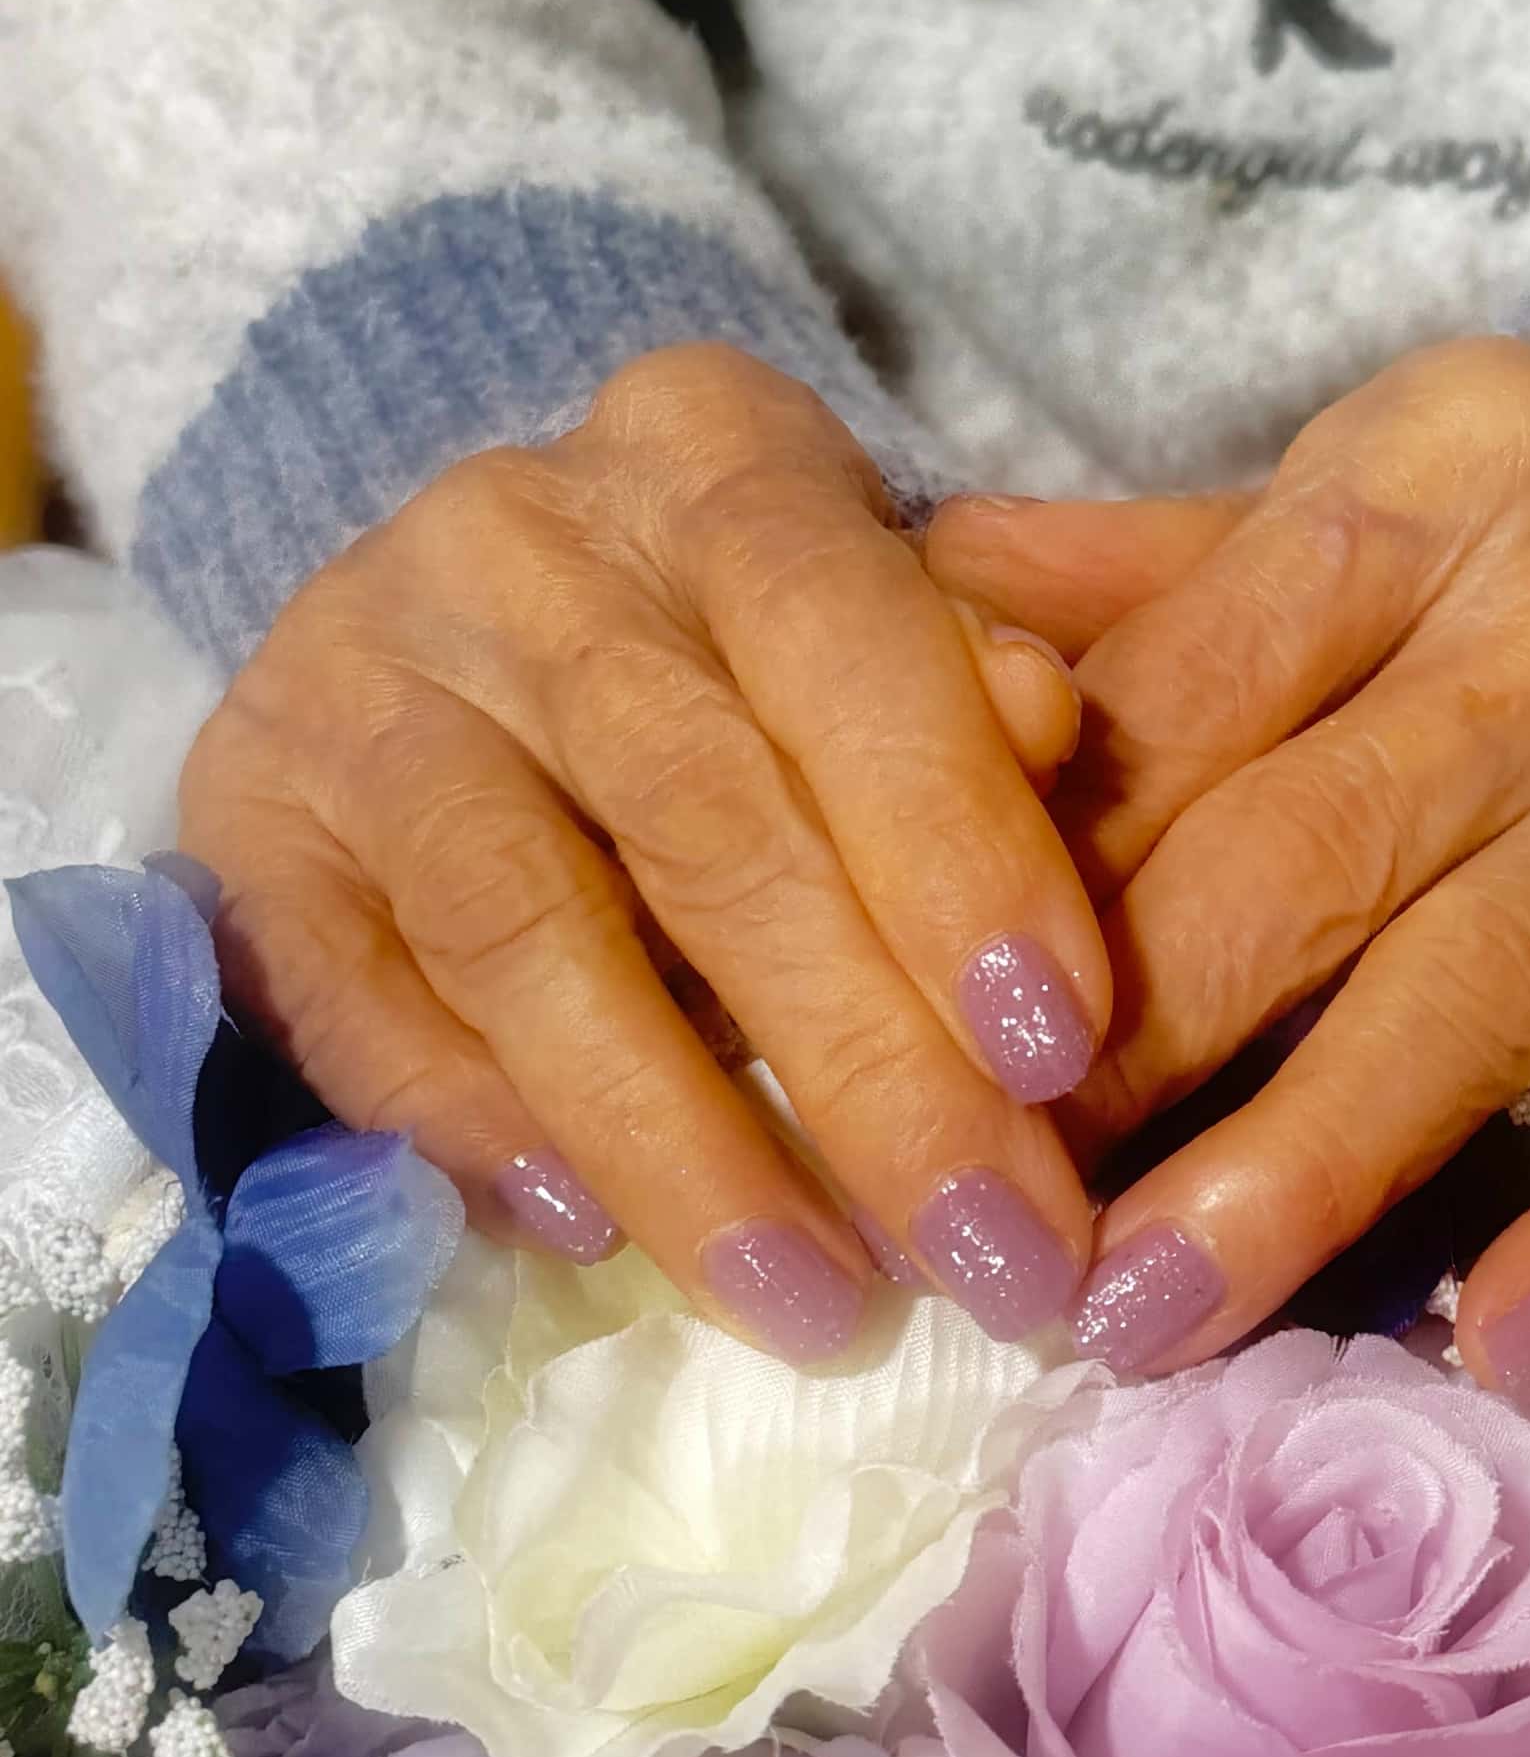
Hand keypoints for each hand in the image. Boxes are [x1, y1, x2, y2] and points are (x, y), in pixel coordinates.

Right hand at [180, 344, 1109, 1362]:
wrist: (482, 613)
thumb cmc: (754, 645)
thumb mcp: (889, 624)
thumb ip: (974, 684)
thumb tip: (1047, 726)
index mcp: (708, 453)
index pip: (838, 621)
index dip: (951, 837)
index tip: (1057, 1045)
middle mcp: (515, 534)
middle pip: (697, 808)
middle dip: (865, 1059)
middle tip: (992, 1249)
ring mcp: (355, 669)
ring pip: (522, 922)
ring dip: (679, 1138)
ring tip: (818, 1303)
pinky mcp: (244, 807)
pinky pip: (356, 997)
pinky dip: (477, 1127)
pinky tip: (591, 1233)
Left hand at [930, 339, 1529, 1388]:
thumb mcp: (1349, 492)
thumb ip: (1134, 570)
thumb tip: (907, 592)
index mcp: (1417, 481)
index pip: (1187, 688)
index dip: (1027, 874)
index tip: (903, 1033)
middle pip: (1306, 846)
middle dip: (1124, 1044)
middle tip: (984, 1208)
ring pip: (1477, 985)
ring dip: (1300, 1165)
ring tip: (1147, 1313)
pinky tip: (1507, 1351)